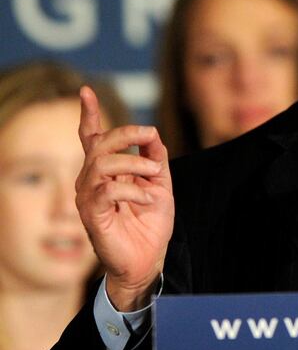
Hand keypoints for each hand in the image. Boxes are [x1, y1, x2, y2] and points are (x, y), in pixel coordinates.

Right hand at [76, 86, 174, 310]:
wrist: (150, 259)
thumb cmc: (151, 222)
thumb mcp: (160, 183)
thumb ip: (156, 158)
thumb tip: (152, 133)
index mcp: (108, 171)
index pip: (93, 138)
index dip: (89, 114)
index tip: (85, 91)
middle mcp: (92, 181)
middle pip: (100, 144)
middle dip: (127, 133)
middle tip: (151, 136)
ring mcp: (89, 198)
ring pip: (102, 163)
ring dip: (134, 163)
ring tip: (156, 175)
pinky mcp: (91, 216)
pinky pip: (106, 191)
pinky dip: (133, 190)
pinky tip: (149, 199)